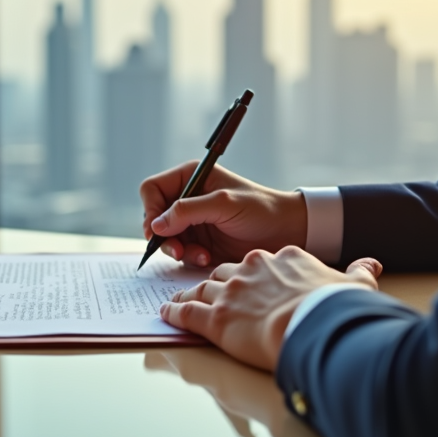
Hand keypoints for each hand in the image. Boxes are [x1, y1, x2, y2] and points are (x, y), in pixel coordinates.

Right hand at [140, 161, 306, 266]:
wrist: (287, 231)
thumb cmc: (260, 209)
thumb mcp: (223, 204)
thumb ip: (187, 211)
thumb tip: (156, 225)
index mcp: (190, 178)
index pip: (152, 189)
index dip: (150, 208)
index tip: (157, 229)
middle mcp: (187, 198)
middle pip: (154, 216)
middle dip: (163, 235)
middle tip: (176, 250)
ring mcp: (192, 221)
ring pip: (165, 237)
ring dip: (177, 250)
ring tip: (197, 255)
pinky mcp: (199, 241)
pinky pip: (180, 252)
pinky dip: (189, 257)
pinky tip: (206, 258)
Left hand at [159, 246, 381, 371]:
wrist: (312, 325)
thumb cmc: (333, 308)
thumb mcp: (354, 285)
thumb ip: (359, 273)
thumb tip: (373, 265)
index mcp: (282, 259)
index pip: (261, 263)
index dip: (255, 275)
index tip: (254, 284)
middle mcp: (251, 269)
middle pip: (227, 272)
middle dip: (221, 284)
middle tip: (216, 294)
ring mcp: (230, 292)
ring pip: (202, 289)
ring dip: (191, 296)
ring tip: (181, 302)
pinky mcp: (215, 318)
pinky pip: (187, 312)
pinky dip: (175, 313)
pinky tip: (167, 315)